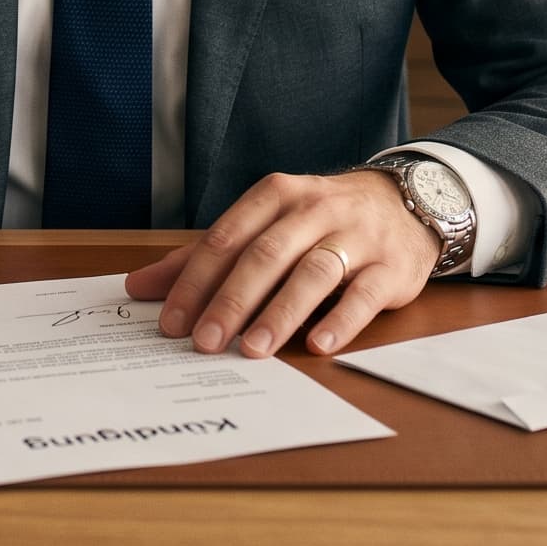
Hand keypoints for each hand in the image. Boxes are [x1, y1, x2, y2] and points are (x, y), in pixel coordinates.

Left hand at [123, 170, 439, 358]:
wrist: (407, 202)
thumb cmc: (321, 221)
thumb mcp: (265, 226)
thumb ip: (206, 256)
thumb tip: (139, 287)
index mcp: (277, 196)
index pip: (227, 238)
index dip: (196, 281)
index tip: (171, 321)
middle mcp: (315, 210)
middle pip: (266, 256)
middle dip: (231, 301)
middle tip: (204, 342)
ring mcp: (356, 237)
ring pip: (312, 274)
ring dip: (279, 313)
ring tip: (252, 350)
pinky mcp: (391, 266)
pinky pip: (364, 294)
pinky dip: (341, 320)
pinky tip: (318, 345)